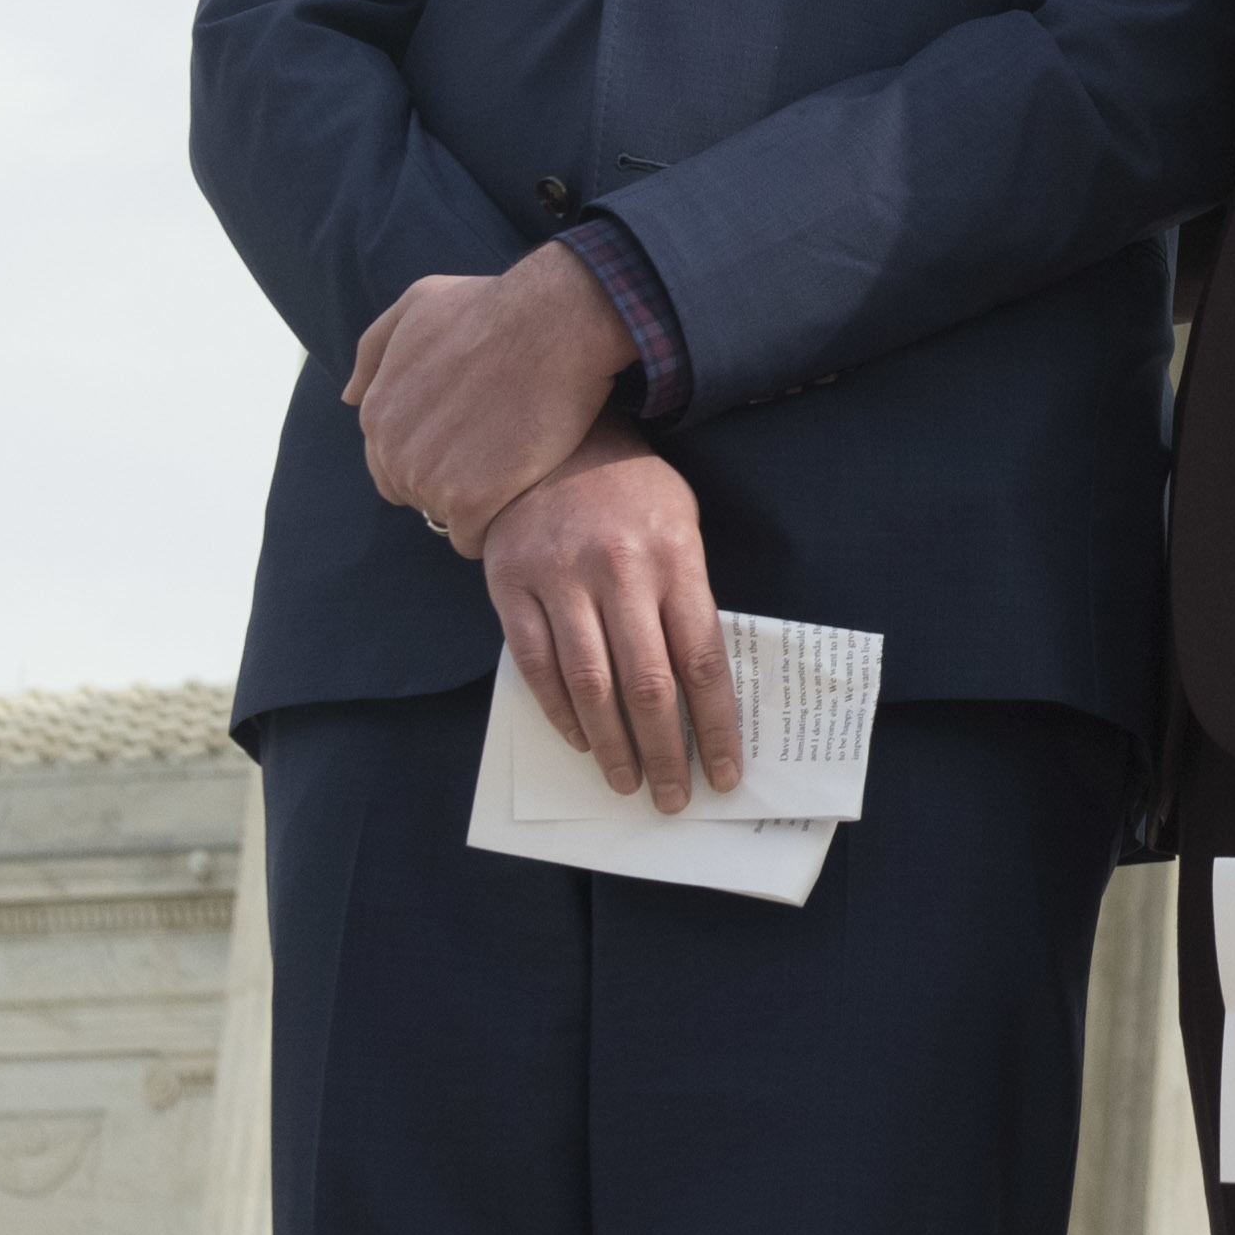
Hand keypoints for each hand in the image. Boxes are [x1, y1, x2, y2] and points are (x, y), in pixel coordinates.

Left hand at [347, 243, 636, 551]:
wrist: (552, 322)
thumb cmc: (492, 306)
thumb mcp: (418, 304)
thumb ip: (375, 351)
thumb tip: (350, 396)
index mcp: (377, 411)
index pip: (391, 463)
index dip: (436, 454)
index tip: (474, 438)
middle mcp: (392, 449)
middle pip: (416, 495)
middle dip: (453, 482)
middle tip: (499, 456)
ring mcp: (427, 478)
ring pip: (445, 518)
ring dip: (478, 505)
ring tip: (515, 471)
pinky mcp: (469, 501)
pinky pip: (472, 539)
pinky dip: (495, 526)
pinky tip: (521, 495)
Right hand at [481, 425, 732, 811]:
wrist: (549, 436)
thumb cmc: (630, 490)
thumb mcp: (680, 524)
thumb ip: (689, 597)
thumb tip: (703, 687)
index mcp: (674, 557)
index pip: (702, 661)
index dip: (714, 727)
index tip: (724, 774)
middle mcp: (618, 570)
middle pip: (648, 684)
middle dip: (665, 753)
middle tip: (673, 798)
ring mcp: (560, 578)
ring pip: (590, 685)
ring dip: (611, 746)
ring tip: (628, 783)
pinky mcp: (511, 584)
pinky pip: (537, 664)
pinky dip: (559, 712)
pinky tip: (581, 741)